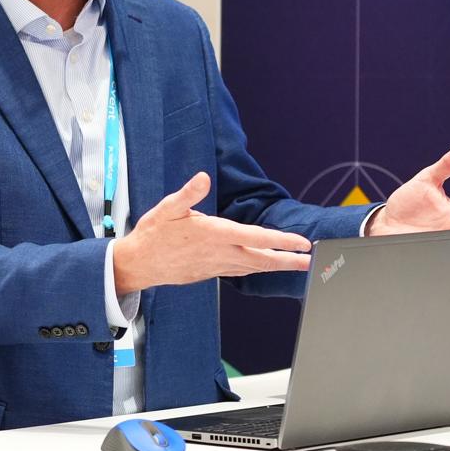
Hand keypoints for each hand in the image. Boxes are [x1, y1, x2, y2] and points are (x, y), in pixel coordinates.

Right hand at [113, 172, 310, 294]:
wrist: (138, 265)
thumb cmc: (153, 235)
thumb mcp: (167, 208)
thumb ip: (188, 193)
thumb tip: (202, 178)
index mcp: (214, 234)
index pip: (256, 238)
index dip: (282, 241)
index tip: (302, 243)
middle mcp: (220, 253)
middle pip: (262, 259)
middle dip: (289, 260)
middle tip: (311, 261)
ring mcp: (217, 265)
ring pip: (254, 268)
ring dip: (278, 266)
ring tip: (298, 265)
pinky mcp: (212, 272)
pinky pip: (242, 271)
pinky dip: (258, 269)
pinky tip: (267, 266)